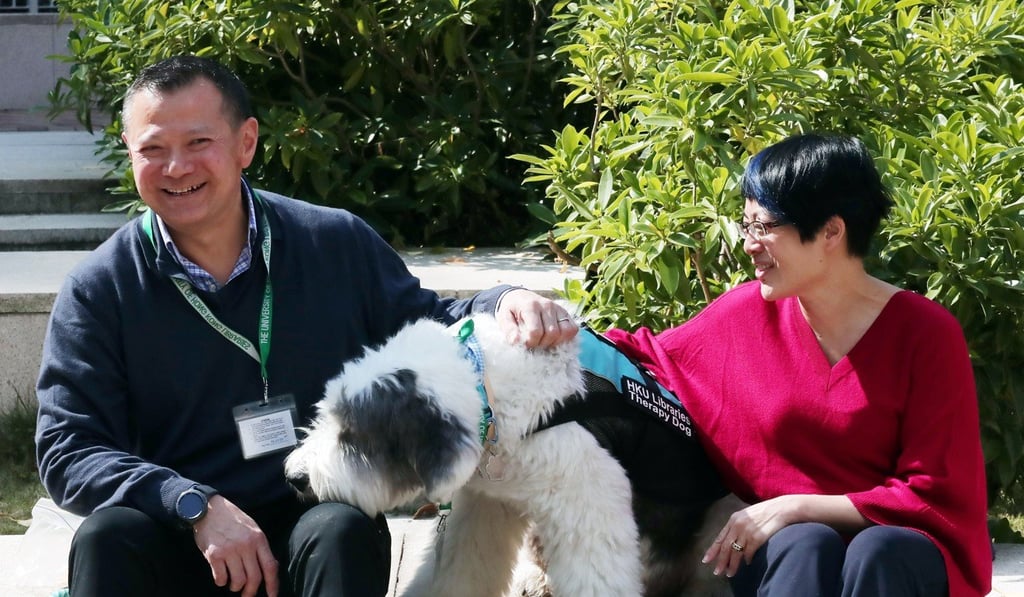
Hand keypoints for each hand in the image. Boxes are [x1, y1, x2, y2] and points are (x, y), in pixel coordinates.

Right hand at [192, 495, 278, 596]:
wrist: (209, 508)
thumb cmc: (232, 520)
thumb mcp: (252, 528)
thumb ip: (260, 547)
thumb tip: (271, 568)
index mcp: (258, 539)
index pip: (270, 567)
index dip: (273, 585)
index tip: (272, 596)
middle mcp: (246, 545)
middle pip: (254, 578)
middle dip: (251, 591)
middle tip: (247, 595)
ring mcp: (230, 550)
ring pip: (238, 581)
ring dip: (235, 587)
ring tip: (232, 583)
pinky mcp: (214, 554)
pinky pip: (221, 578)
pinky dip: (221, 581)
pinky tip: (221, 577)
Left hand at [495, 289, 577, 348]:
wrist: (519, 297)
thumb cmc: (512, 310)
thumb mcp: (504, 318)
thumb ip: (508, 330)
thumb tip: (515, 342)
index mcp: (530, 306)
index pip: (535, 331)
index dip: (530, 343)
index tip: (524, 344)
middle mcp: (547, 305)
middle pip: (552, 333)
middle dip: (542, 344)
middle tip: (534, 343)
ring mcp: (558, 308)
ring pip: (565, 332)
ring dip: (555, 342)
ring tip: (543, 341)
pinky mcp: (564, 313)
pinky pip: (573, 329)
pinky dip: (565, 338)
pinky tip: (554, 339)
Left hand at [701, 494, 865, 577]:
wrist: (786, 508)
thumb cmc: (768, 512)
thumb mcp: (750, 516)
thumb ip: (740, 526)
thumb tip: (732, 541)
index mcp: (735, 518)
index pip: (720, 537)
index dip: (713, 549)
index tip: (706, 560)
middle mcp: (739, 523)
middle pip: (726, 546)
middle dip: (721, 561)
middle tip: (718, 572)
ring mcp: (749, 529)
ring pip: (736, 551)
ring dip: (732, 564)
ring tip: (730, 573)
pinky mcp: (759, 536)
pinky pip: (749, 551)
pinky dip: (747, 559)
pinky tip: (747, 563)